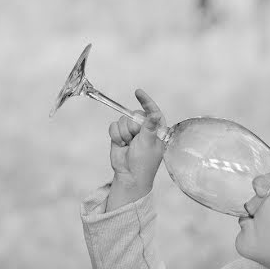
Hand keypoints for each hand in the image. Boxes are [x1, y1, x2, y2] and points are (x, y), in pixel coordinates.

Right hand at [107, 89, 165, 210]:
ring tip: (128, 144)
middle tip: (135, 139)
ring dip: (124, 133)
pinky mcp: (119, 135)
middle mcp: (143, 129)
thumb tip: (154, 113)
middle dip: (132, 126)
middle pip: (134, 114)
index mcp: (156, 130)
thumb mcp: (148, 143)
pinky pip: (114, 126)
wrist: (129, 175)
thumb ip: (149, 126)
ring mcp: (131, 132)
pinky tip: (121, 145)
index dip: (146, 101)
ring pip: (122, 120)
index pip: (152, 111)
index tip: (138, 92)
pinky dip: (115, 136)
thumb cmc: (143, 162)